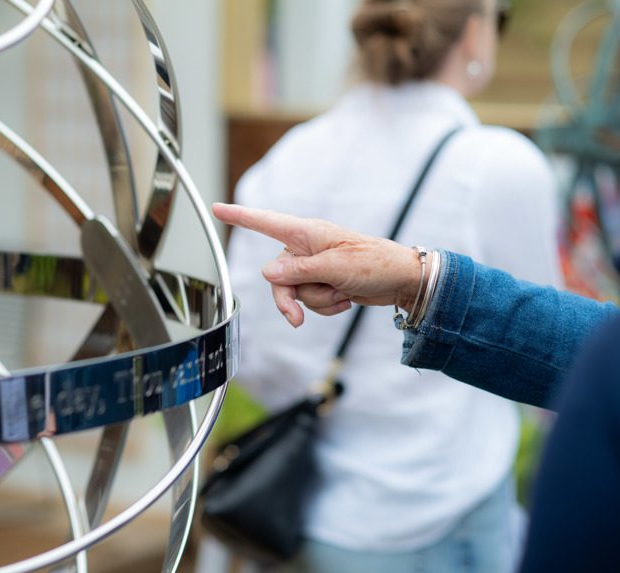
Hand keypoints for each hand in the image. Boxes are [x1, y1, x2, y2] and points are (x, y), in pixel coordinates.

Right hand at [213, 203, 421, 326]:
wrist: (402, 280)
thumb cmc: (375, 264)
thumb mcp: (336, 268)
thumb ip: (299, 271)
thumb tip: (268, 273)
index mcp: (308, 234)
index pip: (266, 223)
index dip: (240, 216)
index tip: (217, 207)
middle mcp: (307, 249)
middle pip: (277, 277)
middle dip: (289, 299)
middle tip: (297, 319)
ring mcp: (315, 267)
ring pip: (295, 292)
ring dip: (318, 301)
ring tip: (342, 293)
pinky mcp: (324, 282)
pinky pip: (311, 301)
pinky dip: (328, 305)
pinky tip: (347, 298)